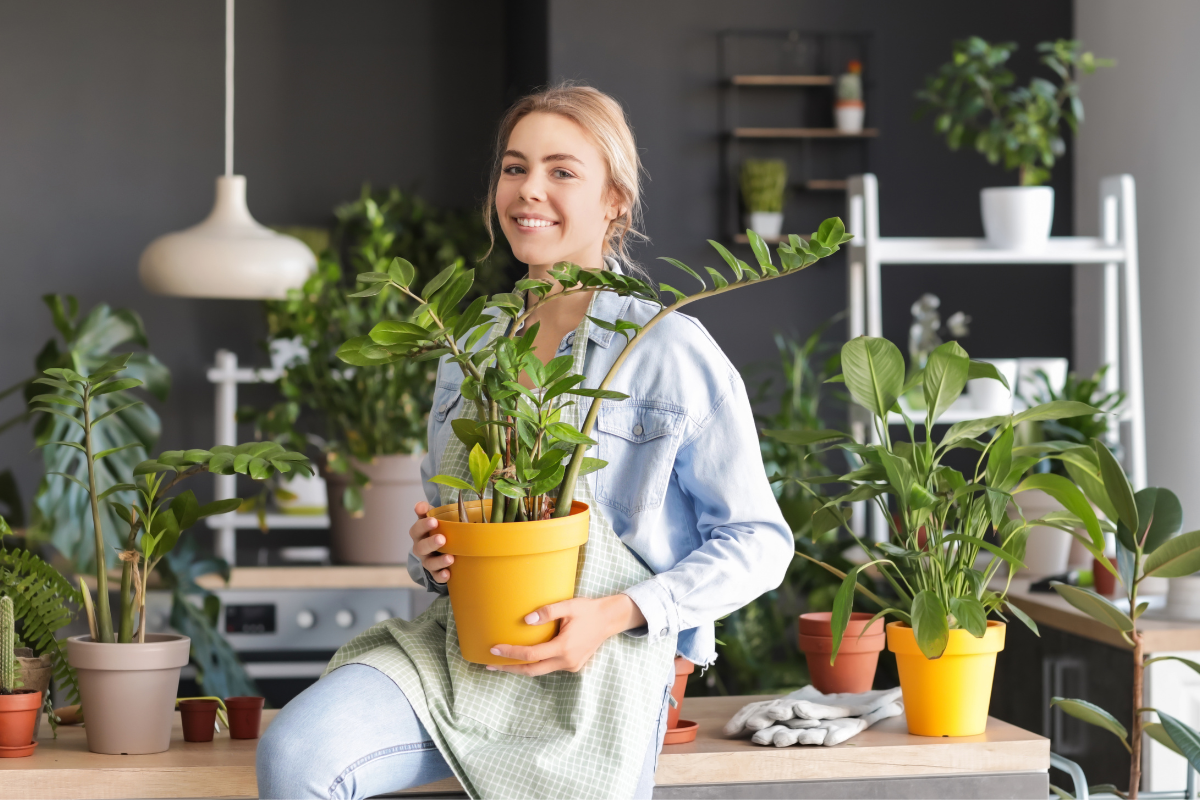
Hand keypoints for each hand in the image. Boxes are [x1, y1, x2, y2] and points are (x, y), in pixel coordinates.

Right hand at [410, 502, 452, 583]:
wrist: (441, 547)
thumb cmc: (437, 529)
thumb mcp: (431, 517)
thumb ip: (426, 510)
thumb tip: (419, 505)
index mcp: (419, 534)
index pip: (417, 529)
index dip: (423, 525)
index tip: (434, 521)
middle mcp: (421, 548)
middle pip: (421, 547)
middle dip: (431, 543)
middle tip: (442, 539)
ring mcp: (427, 561)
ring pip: (429, 563)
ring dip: (439, 561)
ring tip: (450, 558)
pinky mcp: (435, 572)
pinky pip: (436, 576)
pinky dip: (441, 576)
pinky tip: (448, 574)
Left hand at [487, 594, 646, 675]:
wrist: (609, 620)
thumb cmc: (588, 610)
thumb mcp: (569, 606)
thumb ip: (547, 612)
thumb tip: (526, 620)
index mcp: (564, 647)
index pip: (531, 655)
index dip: (511, 653)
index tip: (494, 650)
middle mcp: (566, 661)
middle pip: (532, 670)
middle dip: (510, 668)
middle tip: (490, 664)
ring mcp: (571, 665)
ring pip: (540, 671)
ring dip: (521, 668)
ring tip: (502, 663)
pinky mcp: (573, 666)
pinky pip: (549, 667)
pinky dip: (535, 665)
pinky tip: (524, 658)